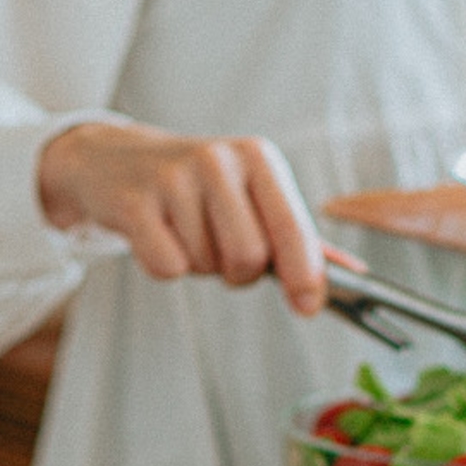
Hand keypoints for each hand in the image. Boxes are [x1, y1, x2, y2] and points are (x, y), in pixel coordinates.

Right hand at [36, 121, 328, 315]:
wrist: (112, 160)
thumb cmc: (197, 186)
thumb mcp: (251, 194)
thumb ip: (299, 236)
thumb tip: (353, 274)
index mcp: (258, 158)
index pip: (293, 228)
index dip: (305, 275)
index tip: (309, 306)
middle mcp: (219, 160)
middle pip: (250, 258)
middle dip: (239, 272)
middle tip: (221, 253)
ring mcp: (173, 177)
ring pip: (207, 265)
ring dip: (200, 265)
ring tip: (185, 232)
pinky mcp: (133, 201)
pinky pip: (168, 267)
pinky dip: (165, 266)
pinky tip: (156, 235)